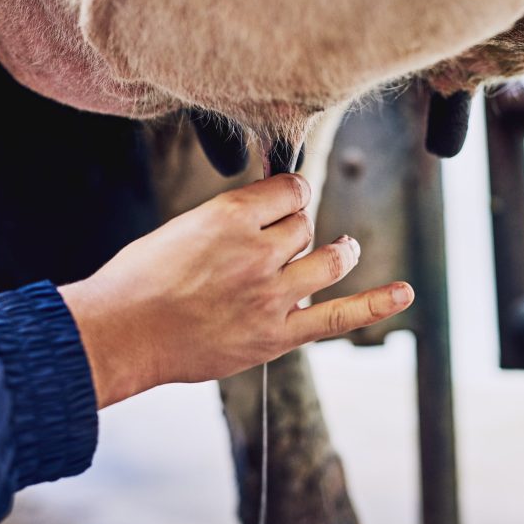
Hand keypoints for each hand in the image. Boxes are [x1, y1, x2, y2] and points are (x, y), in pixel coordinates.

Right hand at [59, 174, 413, 407]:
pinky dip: (375, 304)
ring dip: (337, 251)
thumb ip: (228, 218)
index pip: (290, 189)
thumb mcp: (180, 227)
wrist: (121, 333)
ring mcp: (271, 294)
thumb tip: (263, 205)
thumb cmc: (138, 280)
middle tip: (274, 243)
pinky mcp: (276, 334)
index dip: (290, 193)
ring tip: (342, 249)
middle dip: (295, 229)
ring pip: (328, 258)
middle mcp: (258, 250)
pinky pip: (336, 317)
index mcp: (230, 216)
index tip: (285, 198)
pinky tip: (403, 293)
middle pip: (305, 225)